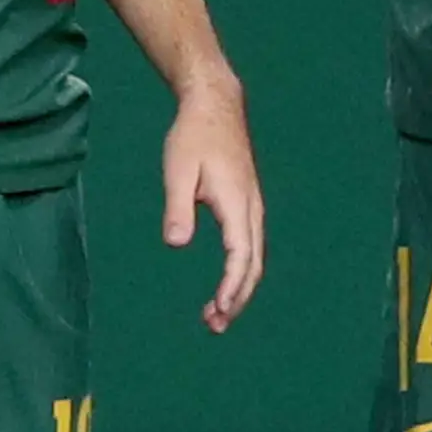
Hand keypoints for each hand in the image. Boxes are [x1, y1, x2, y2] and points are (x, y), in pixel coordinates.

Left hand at [160, 77, 263, 331]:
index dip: (231, 287)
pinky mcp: (247, 204)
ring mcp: (253, 207)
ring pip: (254, 258)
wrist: (216, 106)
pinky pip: (249, 246)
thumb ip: (177, 207)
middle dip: (237, 298)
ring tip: (216, 314)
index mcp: (237, 204)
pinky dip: (239, 270)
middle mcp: (252, 210)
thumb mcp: (178, 170)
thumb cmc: (193, 137)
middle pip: (253, 265)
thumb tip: (177, 244)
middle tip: (214, 325)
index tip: (218, 310)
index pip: (240, 256)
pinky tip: (225, 282)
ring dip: (238, 288)